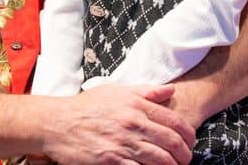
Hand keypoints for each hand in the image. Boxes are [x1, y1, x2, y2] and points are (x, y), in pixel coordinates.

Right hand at [42, 84, 194, 164]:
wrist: (57, 122)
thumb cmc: (86, 106)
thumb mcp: (116, 91)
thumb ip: (146, 91)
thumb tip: (171, 89)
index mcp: (135, 104)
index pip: (174, 121)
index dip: (188, 134)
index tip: (190, 142)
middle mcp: (132, 122)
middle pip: (172, 142)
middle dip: (185, 154)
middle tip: (186, 159)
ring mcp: (123, 142)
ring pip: (161, 159)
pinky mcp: (112, 159)